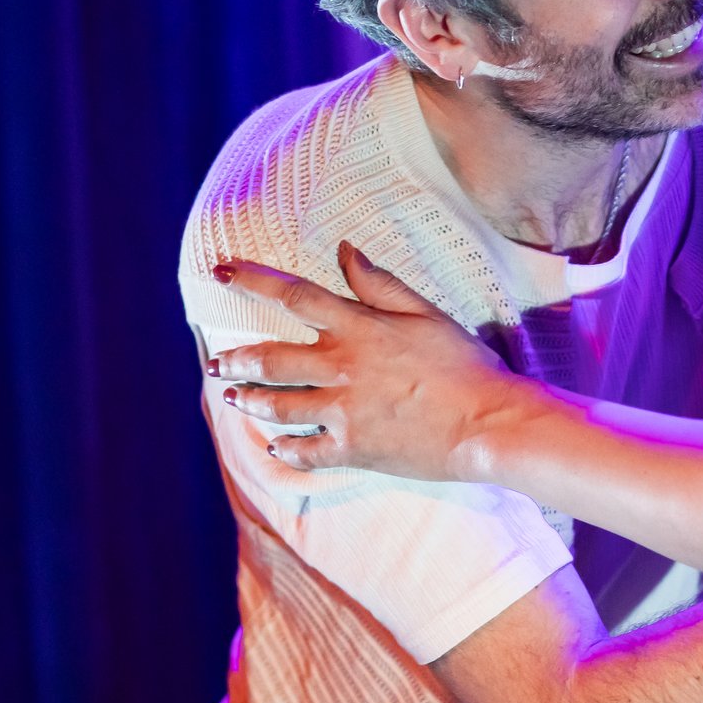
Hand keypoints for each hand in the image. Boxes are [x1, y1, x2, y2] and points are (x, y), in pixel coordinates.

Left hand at [207, 242, 537, 481]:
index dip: (252, 280)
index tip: (221, 270)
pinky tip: (275, 448)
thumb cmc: (464, 364)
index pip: (294, 296)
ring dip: (250, 400)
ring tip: (232, 396)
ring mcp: (341, 412)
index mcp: (358, 328)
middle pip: (271, 358)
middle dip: (237, 358)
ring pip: (278, 406)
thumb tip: (345, 250)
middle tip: (216, 361)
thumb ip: (379, 284)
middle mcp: (340, 368)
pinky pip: (305, 452)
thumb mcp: (426, 312)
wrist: (486, 423)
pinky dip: (286, 451)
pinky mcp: (351, 450)